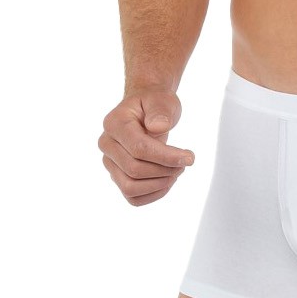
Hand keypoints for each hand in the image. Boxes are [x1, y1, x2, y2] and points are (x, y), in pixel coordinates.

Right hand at [100, 88, 194, 205]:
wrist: (145, 112)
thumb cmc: (154, 104)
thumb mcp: (161, 100)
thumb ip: (160, 111)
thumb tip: (158, 127)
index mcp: (114, 124)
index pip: (138, 148)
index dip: (166, 157)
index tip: (190, 157)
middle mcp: (107, 144)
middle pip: (134, 170)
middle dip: (165, 170)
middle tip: (185, 161)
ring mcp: (110, 162)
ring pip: (130, 188)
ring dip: (159, 184)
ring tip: (177, 170)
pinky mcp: (117, 176)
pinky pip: (132, 197)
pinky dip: (153, 194)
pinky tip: (168, 180)